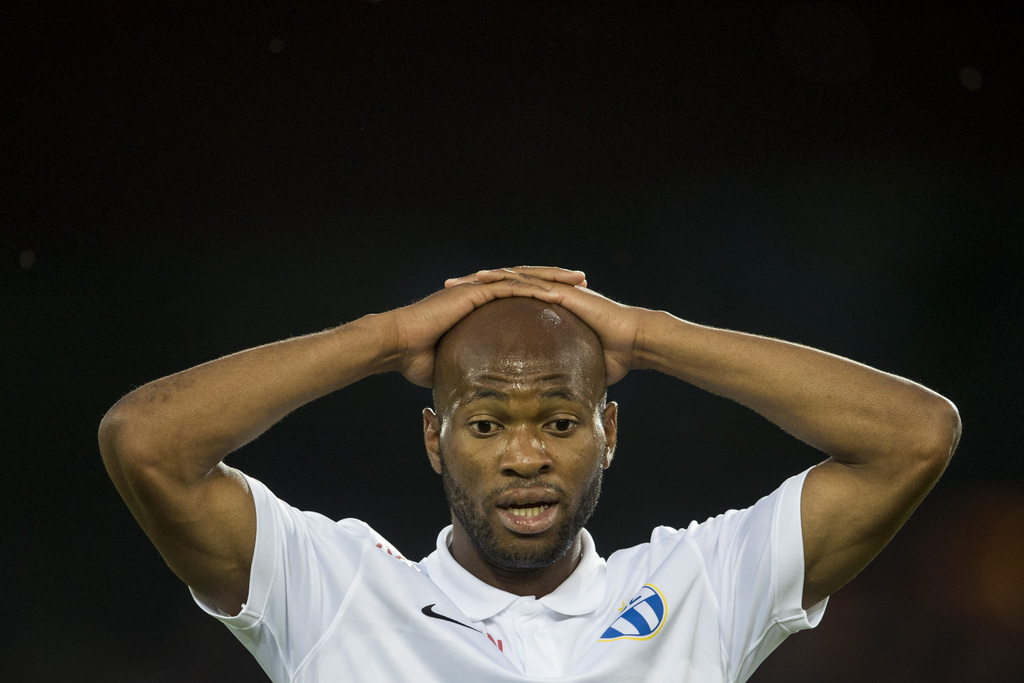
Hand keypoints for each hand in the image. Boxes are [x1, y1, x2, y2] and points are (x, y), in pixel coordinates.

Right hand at [388, 268, 585, 386]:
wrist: (397, 345)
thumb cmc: (417, 359)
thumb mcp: (453, 363)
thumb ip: (469, 371)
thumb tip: (480, 393)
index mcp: (480, 304)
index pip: (520, 295)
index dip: (545, 294)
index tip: (570, 300)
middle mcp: (481, 291)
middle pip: (528, 280)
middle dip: (557, 279)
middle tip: (584, 282)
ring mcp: (477, 289)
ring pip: (524, 277)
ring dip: (553, 277)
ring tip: (578, 279)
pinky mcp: (472, 292)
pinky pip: (508, 287)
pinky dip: (532, 287)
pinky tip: (554, 290)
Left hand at [444, 267, 648, 383]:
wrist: (633, 343)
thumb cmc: (611, 358)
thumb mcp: (574, 367)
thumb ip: (557, 377)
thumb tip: (546, 400)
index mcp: (546, 311)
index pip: (507, 303)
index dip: (481, 303)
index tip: (455, 309)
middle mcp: (548, 295)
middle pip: (504, 286)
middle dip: (474, 286)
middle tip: (447, 287)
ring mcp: (556, 290)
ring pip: (513, 278)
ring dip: (485, 278)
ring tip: (460, 280)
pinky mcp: (563, 292)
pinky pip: (532, 281)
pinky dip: (509, 279)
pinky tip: (489, 279)